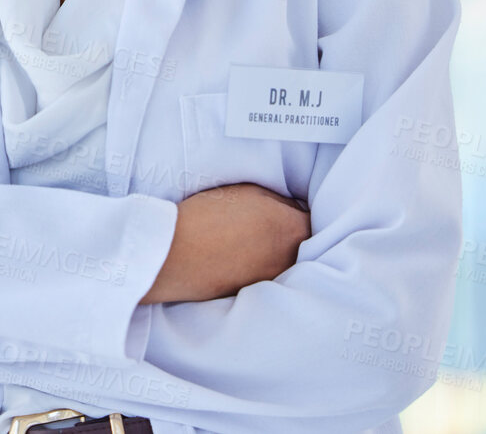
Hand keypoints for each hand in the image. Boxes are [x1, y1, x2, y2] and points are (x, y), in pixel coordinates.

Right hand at [138, 183, 310, 304]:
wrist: (174, 253)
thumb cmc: (208, 214)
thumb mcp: (249, 191)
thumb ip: (279, 200)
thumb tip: (291, 207)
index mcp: (292, 229)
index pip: (312, 219)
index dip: (297, 211)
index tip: (286, 207)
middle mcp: (288, 259)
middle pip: (300, 243)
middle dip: (288, 232)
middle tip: (265, 222)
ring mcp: (271, 280)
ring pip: (281, 261)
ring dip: (272, 251)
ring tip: (248, 239)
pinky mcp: (252, 293)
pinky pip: (263, 275)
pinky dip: (255, 265)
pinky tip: (235, 254)